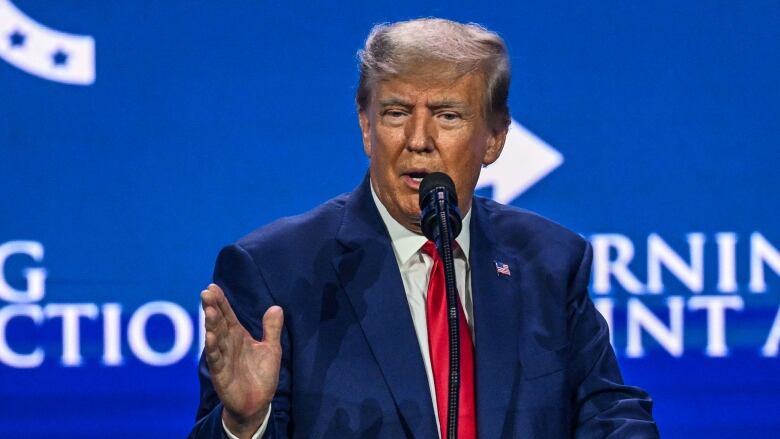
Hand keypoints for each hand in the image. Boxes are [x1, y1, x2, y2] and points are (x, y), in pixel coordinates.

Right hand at [201, 283, 282, 437]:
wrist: (257, 404)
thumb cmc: (261, 375)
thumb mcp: (271, 349)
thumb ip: (272, 329)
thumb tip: (276, 307)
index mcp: (238, 336)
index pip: (228, 315)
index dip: (221, 301)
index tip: (212, 287)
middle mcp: (228, 344)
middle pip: (219, 323)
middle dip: (213, 308)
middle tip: (206, 292)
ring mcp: (222, 358)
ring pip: (215, 338)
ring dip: (211, 325)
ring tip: (209, 310)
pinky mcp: (221, 374)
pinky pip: (216, 359)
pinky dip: (213, 348)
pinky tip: (210, 337)